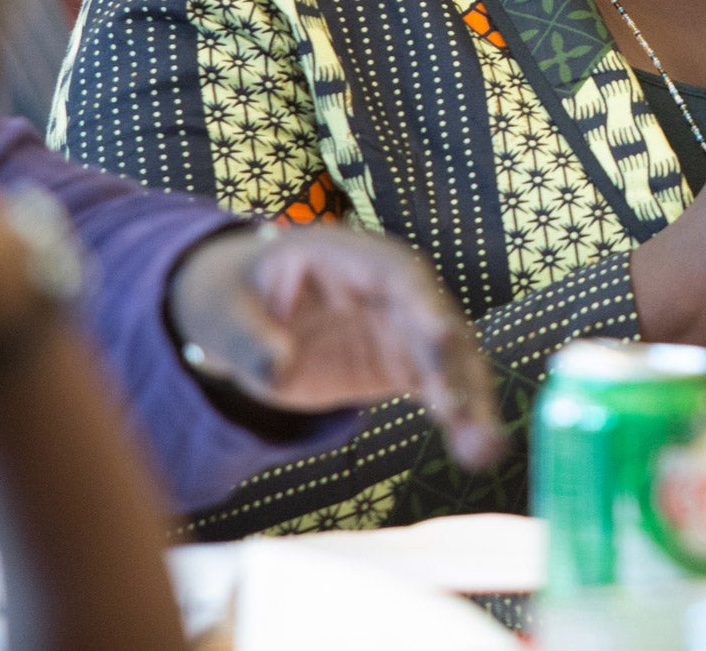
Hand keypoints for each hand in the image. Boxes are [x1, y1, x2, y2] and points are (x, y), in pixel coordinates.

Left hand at [169, 224, 505, 471]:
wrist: (237, 318)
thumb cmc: (231, 300)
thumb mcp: (222, 314)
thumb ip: (249, 340)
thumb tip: (279, 367)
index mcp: (346, 257)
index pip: (397, 273)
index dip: (422, 302)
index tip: (441, 336)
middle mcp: (388, 287)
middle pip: (436, 320)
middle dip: (454, 367)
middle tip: (465, 413)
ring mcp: (401, 325)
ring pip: (449, 359)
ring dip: (469, 401)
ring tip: (483, 449)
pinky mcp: (401, 362)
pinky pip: (438, 387)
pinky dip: (458, 416)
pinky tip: (475, 449)